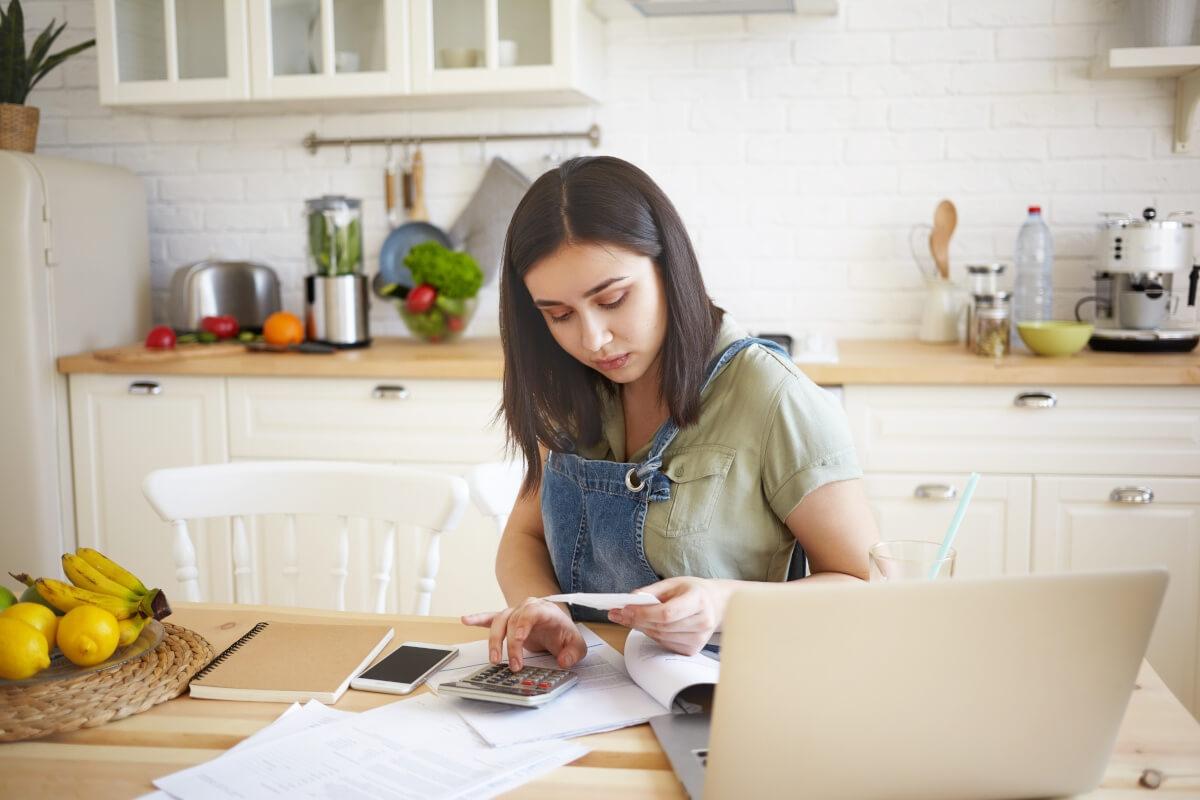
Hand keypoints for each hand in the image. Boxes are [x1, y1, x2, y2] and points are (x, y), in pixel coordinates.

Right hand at [461, 597, 585, 671]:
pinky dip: (478, 619)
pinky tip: (466, 620)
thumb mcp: (577, 645)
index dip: (523, 625)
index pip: (531, 613)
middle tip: (513, 666)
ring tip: (494, 659)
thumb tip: (563, 660)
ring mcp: (515, 613)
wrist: (557, 626)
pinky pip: (490, 618)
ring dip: (495, 640)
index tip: (519, 642)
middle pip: (513, 621)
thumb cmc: (564, 634)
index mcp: (545, 610)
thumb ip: (574, 653)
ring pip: (500, 622)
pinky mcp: (506, 621)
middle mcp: (527, 608)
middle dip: (511, 644)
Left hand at [607, 577, 733, 655]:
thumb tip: (631, 600)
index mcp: (698, 600)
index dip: (644, 613)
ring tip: (631, 618)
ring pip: (661, 637)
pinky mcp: (693, 649)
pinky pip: (665, 644)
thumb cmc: (692, 591)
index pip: (667, 613)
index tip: (626, 609)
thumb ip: (651, 590)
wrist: (715, 605)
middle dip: (637, 621)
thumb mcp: (673, 583)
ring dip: (643, 628)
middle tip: (619, 614)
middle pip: (661, 627)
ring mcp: (699, 638)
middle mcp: (702, 621)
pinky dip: (653, 635)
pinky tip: (650, 626)